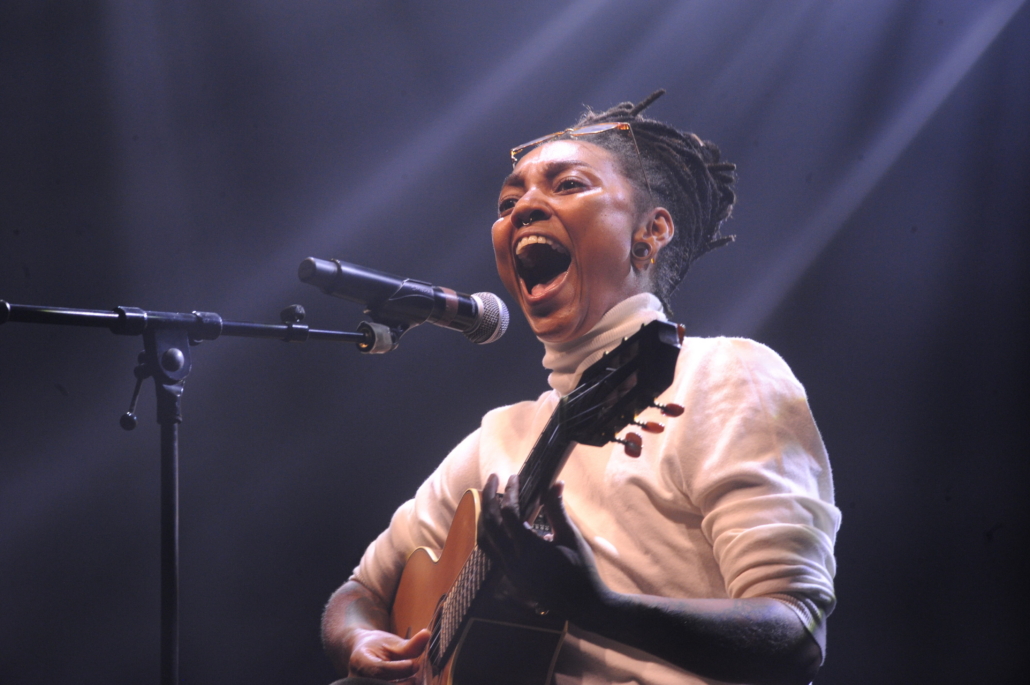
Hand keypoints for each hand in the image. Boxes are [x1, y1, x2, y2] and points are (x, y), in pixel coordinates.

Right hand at [347, 627, 430, 682]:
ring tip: (415, 679)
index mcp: (361, 660)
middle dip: (404, 681)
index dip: (398, 668)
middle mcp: (360, 678)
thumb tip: (427, 634)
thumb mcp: (392, 642)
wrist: (363, 652)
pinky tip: (410, 683)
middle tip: (417, 671)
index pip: (380, 668)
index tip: (414, 664)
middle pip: (384, 684)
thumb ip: (410, 644)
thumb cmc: (377, 645)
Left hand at [479, 473, 609, 624]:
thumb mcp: (571, 537)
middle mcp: (513, 561)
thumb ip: (558, 510)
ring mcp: (509, 571)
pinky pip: (490, 552)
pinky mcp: (510, 577)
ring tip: (489, 498)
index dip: (510, 491)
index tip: (515, 477)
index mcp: (529, 549)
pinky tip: (496, 522)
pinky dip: (489, 533)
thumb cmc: (581, 569)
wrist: (583, 604)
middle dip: (489, 497)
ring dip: (484, 515)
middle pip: (490, 523)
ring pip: (484, 538)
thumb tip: (555, 483)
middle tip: (493, 478)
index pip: (509, 513)